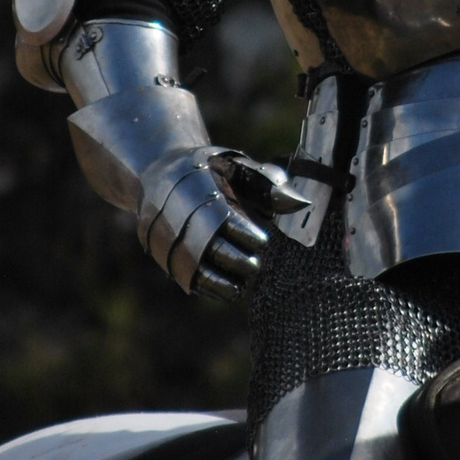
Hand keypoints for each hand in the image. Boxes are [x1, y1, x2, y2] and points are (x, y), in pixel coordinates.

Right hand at [136, 148, 303, 299]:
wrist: (160, 173)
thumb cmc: (211, 171)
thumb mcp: (237, 167)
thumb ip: (268, 183)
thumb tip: (299, 203)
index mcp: (199, 191)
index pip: (223, 219)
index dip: (243, 233)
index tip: (262, 242)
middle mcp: (181, 217)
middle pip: (208, 246)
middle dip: (233, 259)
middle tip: (254, 266)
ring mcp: (171, 238)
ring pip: (195, 267)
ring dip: (219, 281)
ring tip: (240, 286)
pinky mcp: (167, 255)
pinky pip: (186, 277)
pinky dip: (207, 287)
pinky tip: (228, 291)